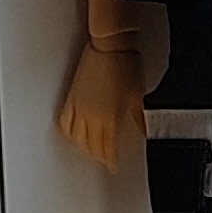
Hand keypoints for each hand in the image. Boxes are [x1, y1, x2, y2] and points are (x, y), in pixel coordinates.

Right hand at [59, 40, 144, 172]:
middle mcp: (92, 116)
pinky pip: (66, 121)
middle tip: (102, 160)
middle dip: (97, 156)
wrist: (110, 47)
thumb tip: (145, 130)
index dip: (110, 160)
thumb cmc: (126, 65)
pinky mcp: (72, 97)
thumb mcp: (138, 97)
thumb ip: (140, 118)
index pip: (107, 149)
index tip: (113, 165)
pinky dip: (69, 132)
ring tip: (88, 150)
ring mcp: (79, 107)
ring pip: (76, 137)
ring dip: (82, 147)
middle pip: (90, 146)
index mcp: (109, 119)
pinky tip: (73, 133)